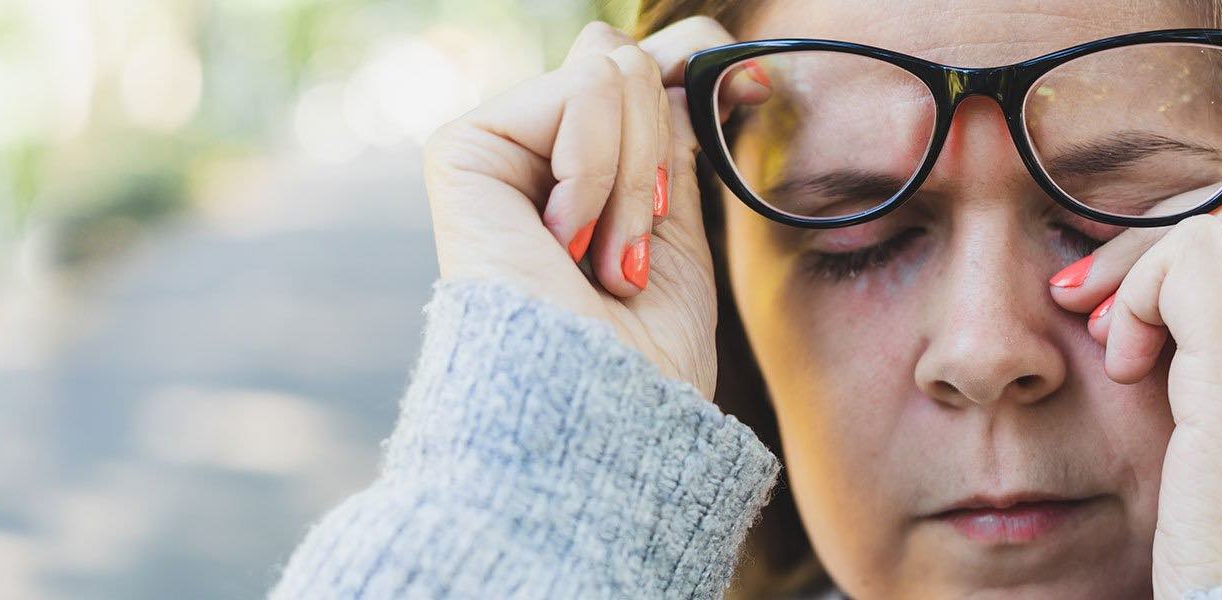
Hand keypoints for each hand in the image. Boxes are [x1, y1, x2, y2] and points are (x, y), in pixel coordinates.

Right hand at [420, 18, 766, 397]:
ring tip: (606, 262)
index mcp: (578, 172)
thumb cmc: (643, 354)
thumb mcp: (678, 227)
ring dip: (634, 180)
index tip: (759, 87)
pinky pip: (580, 93)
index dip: (696, 61)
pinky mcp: (463, 150)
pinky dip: (599, 173)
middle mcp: (531, 154)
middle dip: (661, 153)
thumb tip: (697, 57)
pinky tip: (565, 243)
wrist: (600, 414)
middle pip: (625, 60)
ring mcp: (496, 150)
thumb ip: (672, 137)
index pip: (638, 69)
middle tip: (637, 249)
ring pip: (611, 72)